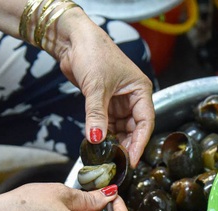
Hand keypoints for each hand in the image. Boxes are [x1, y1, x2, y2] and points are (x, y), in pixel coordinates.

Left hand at [52, 8, 154, 166]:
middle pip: (134, 128)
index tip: (132, 160)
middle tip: (117, 162)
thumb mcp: (96, 87)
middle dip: (126, 145)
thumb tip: (96, 139)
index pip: (145, 122)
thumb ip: (96, 115)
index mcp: (140, 90)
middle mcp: (133, 97)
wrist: (73, 40)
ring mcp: (119, 101)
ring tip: (106, 156)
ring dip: (114, 141)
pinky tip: (98, 144)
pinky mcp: (105, 102)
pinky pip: (108, 124)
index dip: (140, 143)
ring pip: (120, 128)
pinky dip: (103, 134)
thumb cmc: (93, 53)